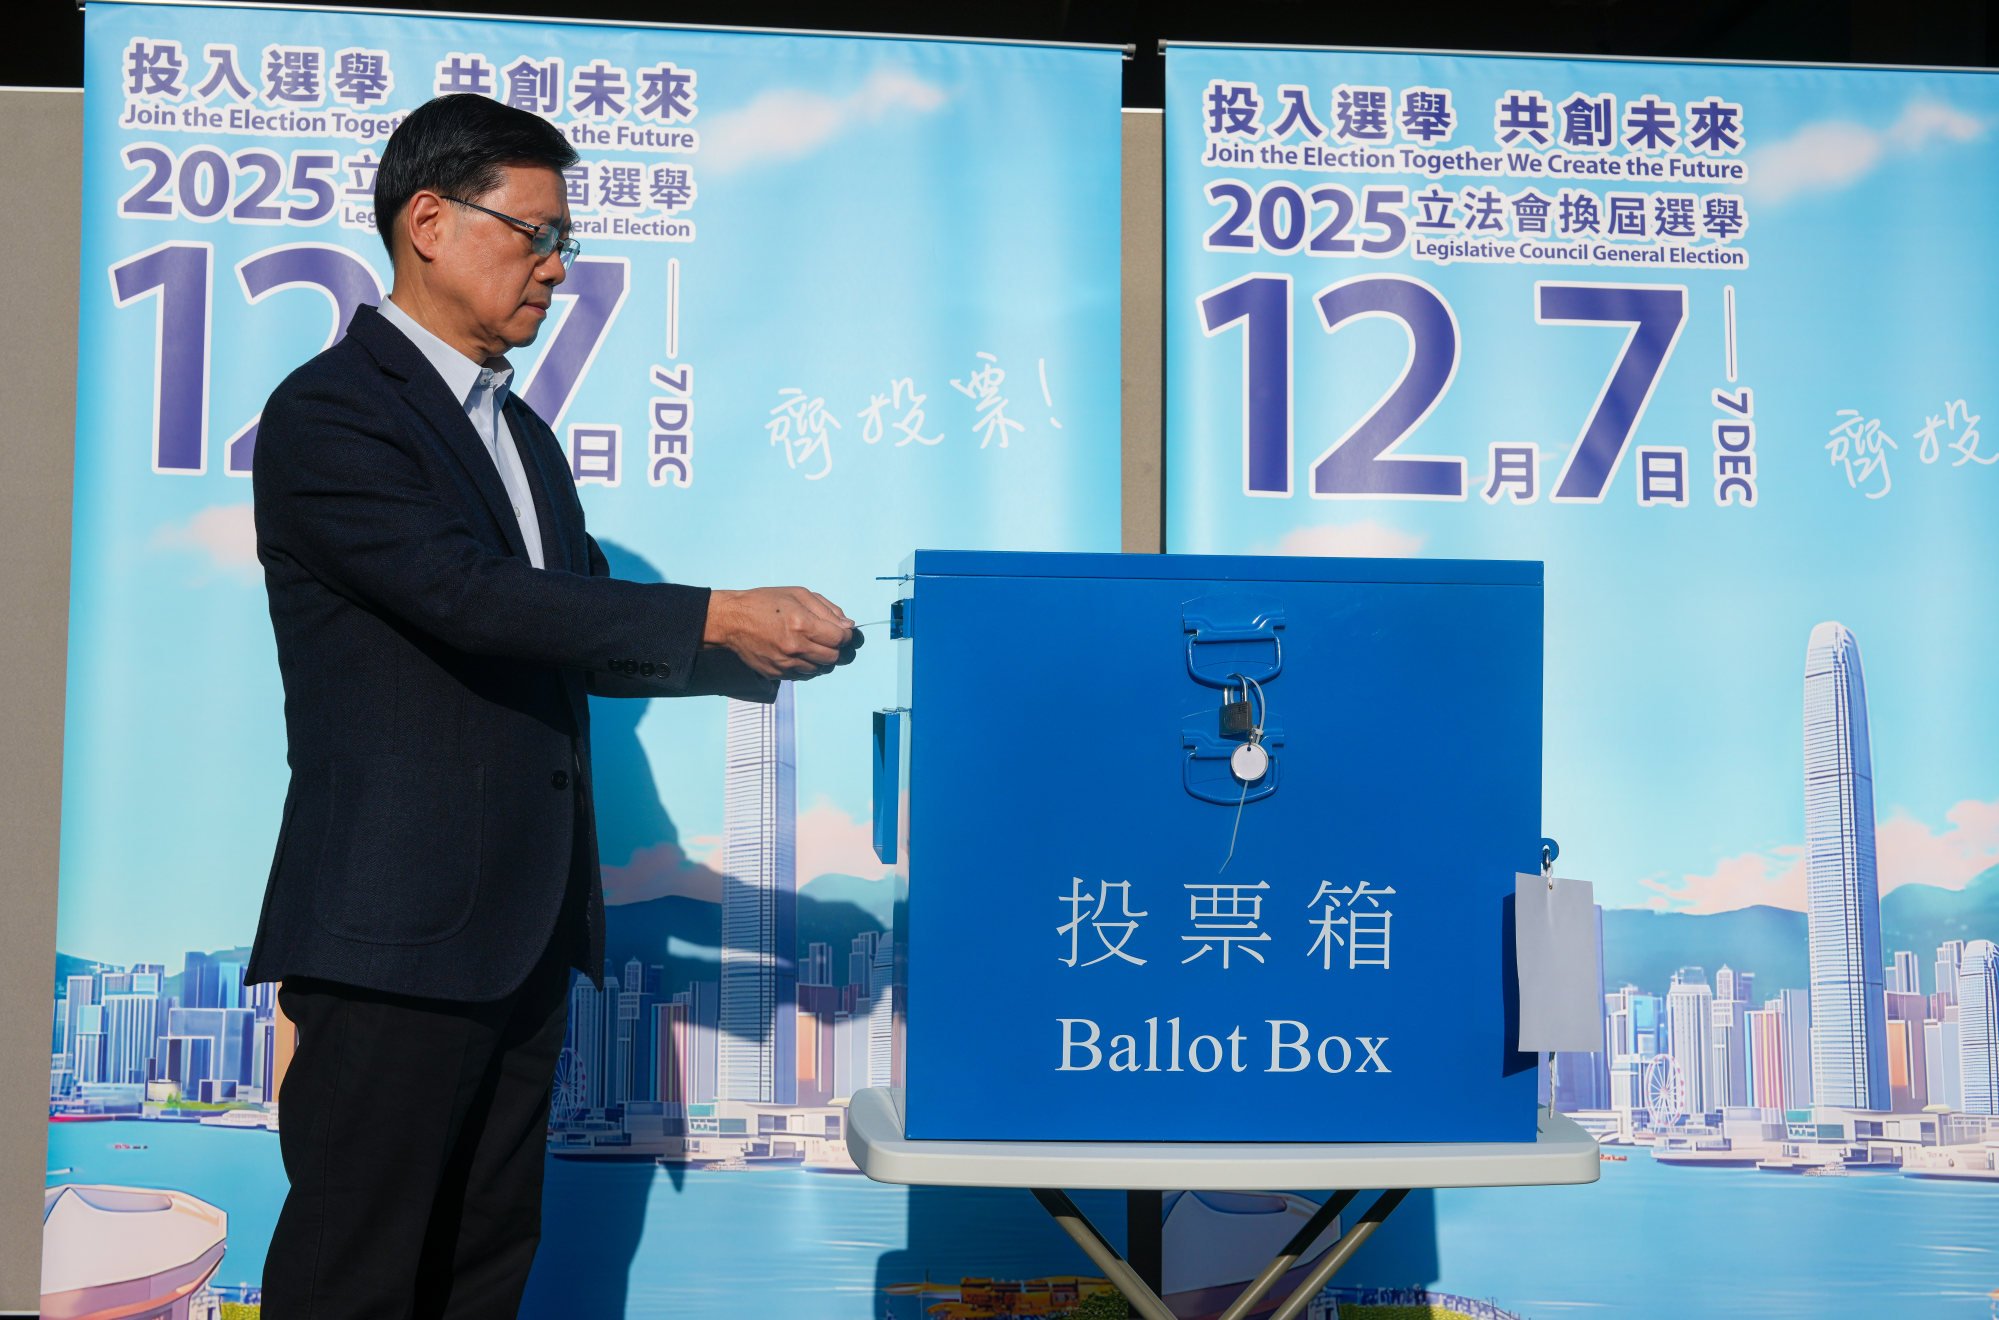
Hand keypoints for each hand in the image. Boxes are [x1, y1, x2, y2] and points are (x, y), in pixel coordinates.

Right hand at [704, 586, 858, 679]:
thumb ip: (827, 609)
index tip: (844, 631)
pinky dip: (809, 666)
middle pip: (834, 658)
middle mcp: (796, 647)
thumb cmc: (764, 603)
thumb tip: (849, 626)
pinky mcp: (778, 674)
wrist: (732, 621)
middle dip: (839, 648)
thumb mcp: (797, 594)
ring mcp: (786, 664)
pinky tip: (802, 653)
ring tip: (814, 645)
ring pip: (821, 669)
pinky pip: (805, 675)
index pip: (841, 639)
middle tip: (831, 639)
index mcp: (802, 624)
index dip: (848, 635)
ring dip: (824, 659)